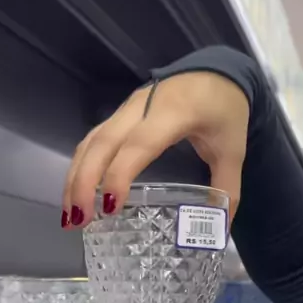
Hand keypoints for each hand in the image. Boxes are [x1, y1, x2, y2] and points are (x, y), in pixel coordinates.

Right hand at [62, 72, 248, 227]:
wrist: (217, 71)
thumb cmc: (224, 109)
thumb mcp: (232, 150)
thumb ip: (228, 190)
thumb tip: (221, 230)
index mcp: (173, 113)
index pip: (138, 144)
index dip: (119, 174)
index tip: (109, 207)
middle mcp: (142, 107)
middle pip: (102, 143)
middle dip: (83, 182)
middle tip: (77, 221)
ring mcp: (126, 108)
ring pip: (91, 142)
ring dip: (75, 178)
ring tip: (70, 216)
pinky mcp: (120, 114)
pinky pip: (93, 141)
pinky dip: (81, 168)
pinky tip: (77, 194)